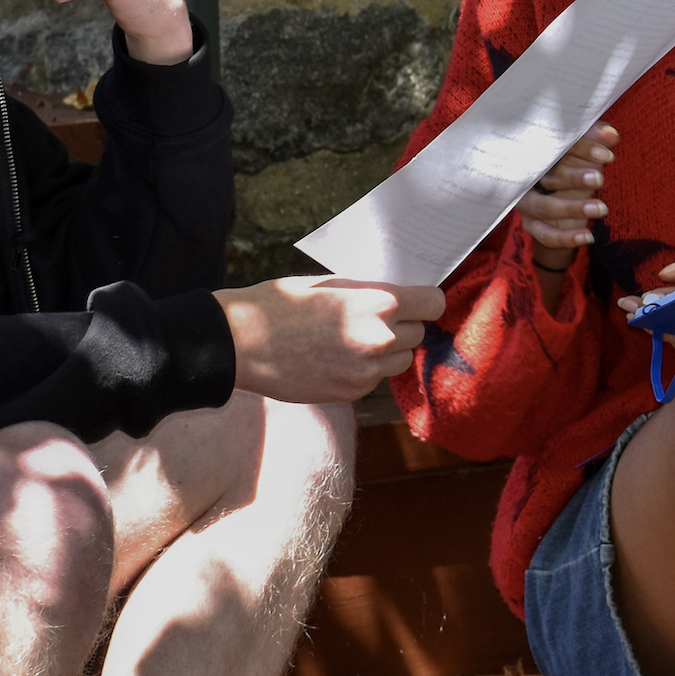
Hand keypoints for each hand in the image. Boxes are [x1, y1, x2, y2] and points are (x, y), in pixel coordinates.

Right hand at [213, 278, 446, 403]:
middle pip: (418, 333)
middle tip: (376, 317)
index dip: (426, 301)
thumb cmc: (280, 303)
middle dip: (404, 325)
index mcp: (378, 303)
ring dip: (388, 350)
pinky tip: (337, 357)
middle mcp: (380, 339)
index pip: (434, 304)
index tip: (417, 300)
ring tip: (355, 338)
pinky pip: (376, 379)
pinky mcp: (351, 393)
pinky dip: (366, 369)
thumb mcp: (330, 282)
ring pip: (400, 360)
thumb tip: (398, 295)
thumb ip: (368, 290)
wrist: (240, 344)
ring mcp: (367, 371)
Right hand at [522, 123, 617, 270]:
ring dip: (573, 208)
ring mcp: (527, 202)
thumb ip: (596, 140)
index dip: (582, 149)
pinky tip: (588, 236)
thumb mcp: (583, 151)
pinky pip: (547, 235)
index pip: (557, 146)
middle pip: (549, 176)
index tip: (607, 154)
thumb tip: (611, 135)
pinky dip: (567, 237)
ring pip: (545, 207)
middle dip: (576, 178)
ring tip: (601, 209)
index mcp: (538, 152)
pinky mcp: (531, 225)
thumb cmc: (572, 165)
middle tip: (599, 179)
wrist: (557, 201)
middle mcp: (528, 176)